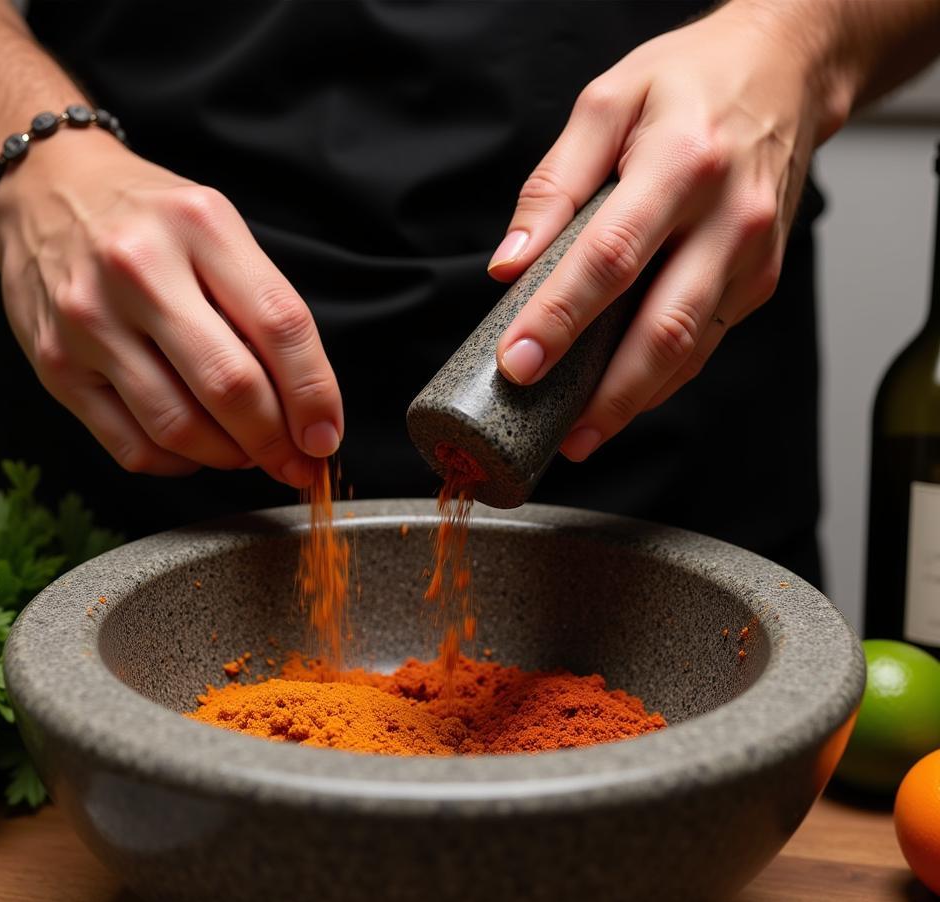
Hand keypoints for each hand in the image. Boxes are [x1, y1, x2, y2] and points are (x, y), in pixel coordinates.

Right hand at [0, 129, 341, 484]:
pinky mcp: (56, 365)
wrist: (43, 191)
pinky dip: (178, 463)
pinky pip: (131, 446)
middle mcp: (138, 269)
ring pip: (179, 428)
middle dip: (276, 441)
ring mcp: (89, 320)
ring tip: (247, 452)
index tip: (325, 436)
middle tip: (295, 462)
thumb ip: (263, 309)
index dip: (314, 394)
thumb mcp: (218, 232)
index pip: (280, 324)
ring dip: (229, 457)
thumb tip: (308, 410)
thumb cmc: (150, 222)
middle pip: (229, 385)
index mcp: (199, 226)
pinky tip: (195, 449)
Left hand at [488, 0, 846, 460]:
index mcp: (682, 164)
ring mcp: (752, 257)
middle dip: (609, 394)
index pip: (610, 259)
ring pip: (690, 349)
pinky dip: (661, 379)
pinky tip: (624, 398)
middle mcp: (729, 218)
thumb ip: (553, 187)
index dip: (560, 319)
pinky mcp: (759, 281)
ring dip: (635, 402)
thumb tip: (510, 267)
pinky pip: (704, 343)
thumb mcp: (606, 104)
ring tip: (586, 434)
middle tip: (565, 436)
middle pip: (663, 328)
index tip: (519, 364)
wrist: (785, 70)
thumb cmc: (690, 84)